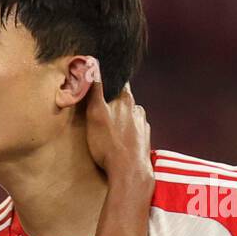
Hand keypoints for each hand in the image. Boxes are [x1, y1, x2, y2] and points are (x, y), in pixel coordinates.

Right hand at [83, 65, 150, 185]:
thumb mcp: (95, 114)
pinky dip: (127, 134)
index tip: (102, 81)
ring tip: (109, 129)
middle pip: (124, 100)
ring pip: (131, 116)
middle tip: (100, 110)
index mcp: (126, 101)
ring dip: (121, 119)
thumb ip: (95, 89)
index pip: (119, 82)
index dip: (110, 80)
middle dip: (113, 103)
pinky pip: (135, 132)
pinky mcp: (144, 141)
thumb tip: (92, 63)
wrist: (128, 172)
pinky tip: (119, 142)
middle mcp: (138, 110)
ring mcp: (143, 126)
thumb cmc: (109, 144)